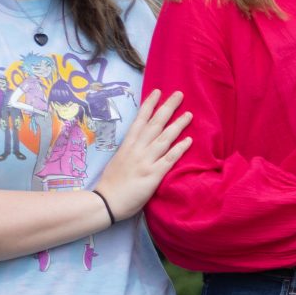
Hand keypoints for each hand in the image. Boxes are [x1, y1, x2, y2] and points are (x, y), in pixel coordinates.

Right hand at [94, 90, 192, 219]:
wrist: (106, 203)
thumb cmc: (111, 185)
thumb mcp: (118, 161)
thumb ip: (130, 151)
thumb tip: (139, 143)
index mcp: (127, 146)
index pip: (140, 121)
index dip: (149, 105)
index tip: (158, 92)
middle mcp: (137, 150)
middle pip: (154, 125)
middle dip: (167, 108)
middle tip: (179, 94)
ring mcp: (145, 162)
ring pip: (164, 139)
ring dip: (177, 125)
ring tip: (189, 114)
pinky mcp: (153, 175)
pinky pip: (169, 160)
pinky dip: (179, 149)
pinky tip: (189, 141)